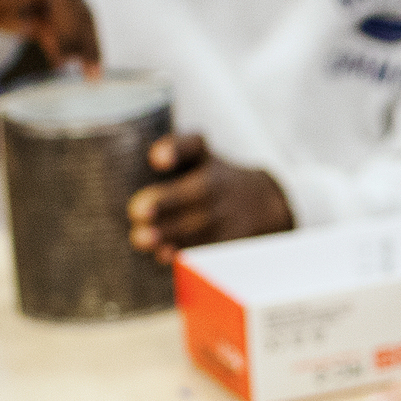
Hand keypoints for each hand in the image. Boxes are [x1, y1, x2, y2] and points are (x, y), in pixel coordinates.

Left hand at [0, 0, 100, 70]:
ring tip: (90, 76)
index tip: (66, 57)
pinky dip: (73, 44)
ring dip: (86, 45)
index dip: (69, 24)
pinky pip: (68, 21)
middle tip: (88, 74)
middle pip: (77, 3)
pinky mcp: (44, 1)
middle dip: (85, 39)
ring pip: (78, 14)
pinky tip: (74, 67)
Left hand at [126, 133, 292, 258]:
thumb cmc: (213, 178)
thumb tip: (155, 160)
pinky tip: (164, 254)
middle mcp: (219, 184)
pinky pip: (208, 246)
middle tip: (138, 211)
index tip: (156, 160)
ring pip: (200, 224)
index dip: (174, 151)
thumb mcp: (198, 155)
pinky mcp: (232, 240)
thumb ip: (174, 150)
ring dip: (170, 232)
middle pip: (197, 192)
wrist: (262, 204)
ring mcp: (228, 214)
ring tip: (142, 238)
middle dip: (166, 203)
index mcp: (205, 158)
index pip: (192, 146)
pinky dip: (186, 252)